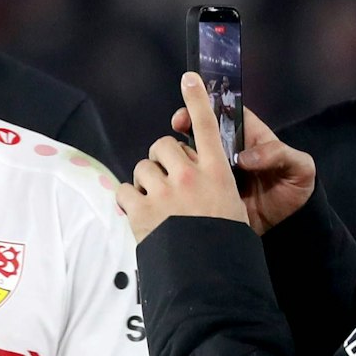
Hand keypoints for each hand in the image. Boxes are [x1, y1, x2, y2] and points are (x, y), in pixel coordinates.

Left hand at [116, 73, 251, 241]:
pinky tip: (139, 213)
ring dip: (145, 181)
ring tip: (155, 202)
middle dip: (161, 157)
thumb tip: (191, 172)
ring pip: (142, 167)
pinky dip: (128, 200)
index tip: (190, 78)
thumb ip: (211, 184)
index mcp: (216, 173)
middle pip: (163, 144)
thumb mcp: (232, 208)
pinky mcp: (140, 211)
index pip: (206, 127)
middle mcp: (189, 176)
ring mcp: (163, 193)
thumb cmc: (224, 244)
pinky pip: (123, 191)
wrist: (207, 276)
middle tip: (167, 177)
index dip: (198, 99)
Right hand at [167, 101, 315, 235]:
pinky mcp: (213, 191)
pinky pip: (195, 181)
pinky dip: (183, 178)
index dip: (208, 105)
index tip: (194, 110)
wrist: (290, 225)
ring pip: (194, 154)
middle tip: (177, 126)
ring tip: (173, 153)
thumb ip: (278, 154)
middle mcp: (231, 150)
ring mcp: (220, 170)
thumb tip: (245, 157)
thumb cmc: (296, 189)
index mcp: (251, 136)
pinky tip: (175, 178)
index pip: (226, 112)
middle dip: (186, 124)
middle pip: (203, 129)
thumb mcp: (299, 166)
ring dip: (181, 151)